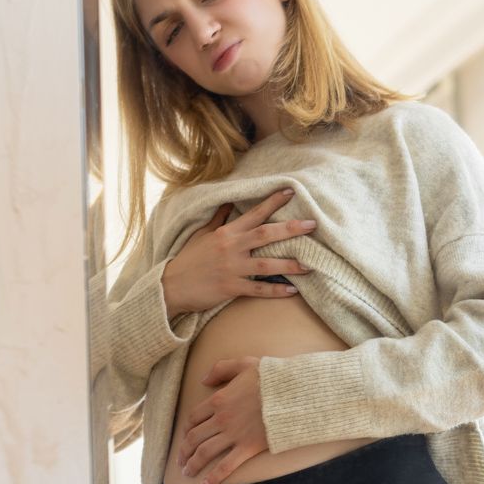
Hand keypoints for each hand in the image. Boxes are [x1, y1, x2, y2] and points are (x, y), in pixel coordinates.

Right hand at [162, 188, 317, 316]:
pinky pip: (258, 289)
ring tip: (311, 264)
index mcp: (226, 233)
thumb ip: (218, 219)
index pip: (254, 213)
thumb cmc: (188, 260)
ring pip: (266, 264)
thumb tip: (227, 202)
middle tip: (312, 224)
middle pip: (266, 234)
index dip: (273, 202)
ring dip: (290, 264)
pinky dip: (275, 290)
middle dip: (290, 228)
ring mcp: (232, 268)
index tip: (290, 192)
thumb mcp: (201, 234)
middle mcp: (231, 247)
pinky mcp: (231, 287)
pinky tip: (292, 290)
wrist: (170, 286)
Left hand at [177, 356, 267, 483]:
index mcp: (219, 399)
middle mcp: (222, 419)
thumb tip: (203, 380)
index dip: (186, 428)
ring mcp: (234, 435)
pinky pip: (226, 465)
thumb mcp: (245, 364)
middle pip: (194, 438)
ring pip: (204, 452)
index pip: (194, 417)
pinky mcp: (248, 447)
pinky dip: (214, 477)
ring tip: (187, 472)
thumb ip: (221, 368)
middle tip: (181, 460)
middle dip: (184, 451)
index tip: (185, 436)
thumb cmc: (273, 378)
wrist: (295, 394)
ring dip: (192, 464)